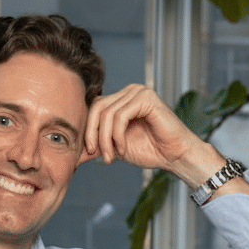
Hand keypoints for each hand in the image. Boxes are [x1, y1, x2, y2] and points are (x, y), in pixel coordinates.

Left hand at [81, 84, 224, 188]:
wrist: (174, 156)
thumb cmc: (150, 150)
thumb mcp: (115, 148)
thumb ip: (96, 147)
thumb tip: (73, 155)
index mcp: (121, 99)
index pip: (93, 108)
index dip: (87, 130)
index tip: (88, 153)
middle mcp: (129, 91)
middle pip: (97, 108)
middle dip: (93, 134)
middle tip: (95, 154)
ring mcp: (138, 92)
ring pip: (107, 114)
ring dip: (106, 139)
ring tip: (112, 156)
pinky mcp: (147, 98)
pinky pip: (120, 116)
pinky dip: (117, 136)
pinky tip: (123, 149)